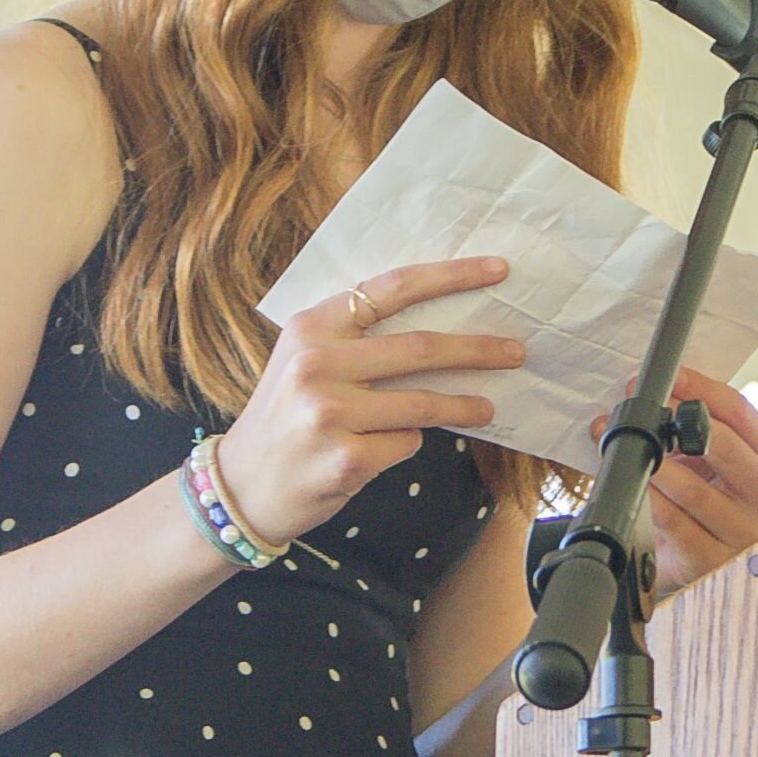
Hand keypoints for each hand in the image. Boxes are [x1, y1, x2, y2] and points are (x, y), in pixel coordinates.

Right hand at [216, 257, 524, 544]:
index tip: (497, 270)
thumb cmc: (285, 417)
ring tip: (488, 405)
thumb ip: (354, 338)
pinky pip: (406, 444)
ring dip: (465, 404)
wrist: (241, 486)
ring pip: (422, 402)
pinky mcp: (347, 459)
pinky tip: (390, 449)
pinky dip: (410, 444)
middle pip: (419, 347)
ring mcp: (330, 413)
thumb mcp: (304, 361)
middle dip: (477, 348)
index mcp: (311, 327)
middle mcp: (317, 364)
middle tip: (516, 350)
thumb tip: (439, 320)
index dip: (451, 276)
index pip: (392, 288)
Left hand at [589, 367, 757, 600]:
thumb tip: (642, 389)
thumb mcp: (705, 455)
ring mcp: (743, 532)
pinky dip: (646, 498)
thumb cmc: (701, 498)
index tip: (667, 377)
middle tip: (640, 410)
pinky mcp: (710, 561)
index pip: (741, 412)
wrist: (690, 558)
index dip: (700, 389)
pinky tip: (632, 485)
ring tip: (627, 447)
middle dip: (675, 422)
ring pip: (693, 488)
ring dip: (652, 462)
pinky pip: (671, 521)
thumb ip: (688, 421)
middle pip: (724, 445)